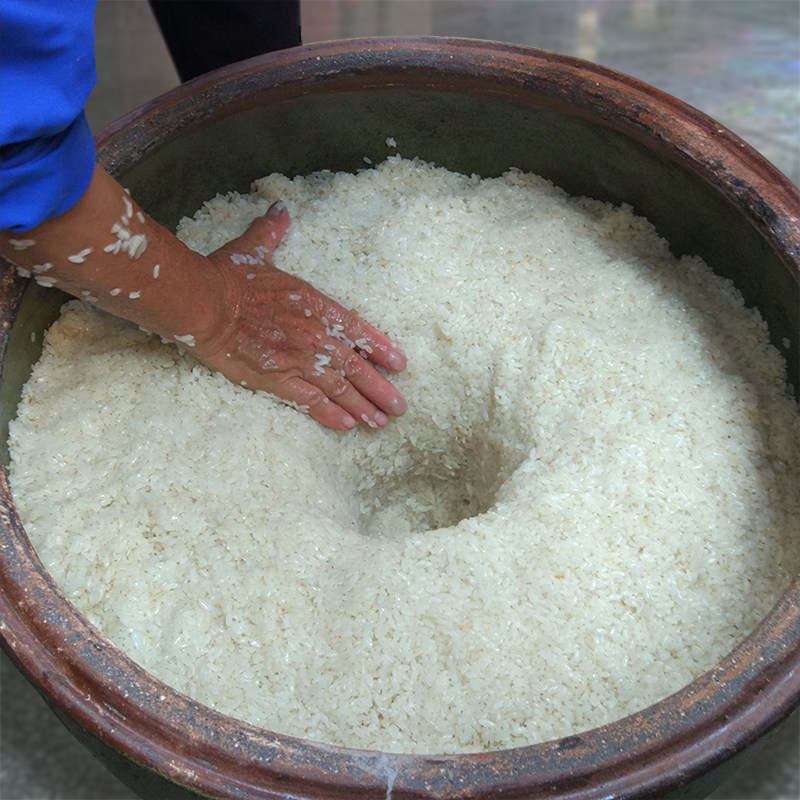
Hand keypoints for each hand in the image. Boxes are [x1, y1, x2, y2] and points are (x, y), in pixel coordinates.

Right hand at [196, 202, 407, 430]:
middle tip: (399, 408)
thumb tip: (280, 209)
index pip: (358, 330)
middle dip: (380, 390)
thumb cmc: (228, 276)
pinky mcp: (277, 381)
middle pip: (356, 368)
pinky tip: (347, 426)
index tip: (400, 364)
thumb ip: (272, 232)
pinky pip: (311, 402)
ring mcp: (297, 360)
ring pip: (339, 389)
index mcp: (315, 304)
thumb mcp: (254, 250)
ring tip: (380, 422)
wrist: (203, 304)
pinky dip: (330, 415)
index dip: (381, 349)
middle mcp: (313, 335)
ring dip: (362, 408)